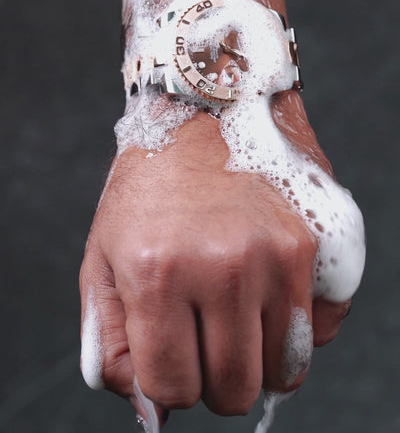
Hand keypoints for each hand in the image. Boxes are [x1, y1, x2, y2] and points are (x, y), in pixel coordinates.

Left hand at [80, 100, 349, 422]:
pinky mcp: (315, 242)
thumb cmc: (151, 179)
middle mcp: (223, 267)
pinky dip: (296, 329)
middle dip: (212, 378)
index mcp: (158, 271)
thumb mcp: (104, 252)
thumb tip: (150, 410)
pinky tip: (268, 292)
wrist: (206, 103)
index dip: (167, 380)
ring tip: (234, 313)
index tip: (169, 352)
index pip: (172, 388)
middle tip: (203, 334)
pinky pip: (321, 331)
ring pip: (282, 371)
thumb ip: (110, 340)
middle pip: (232, 389)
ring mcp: (277, 254)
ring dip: (255, 357)